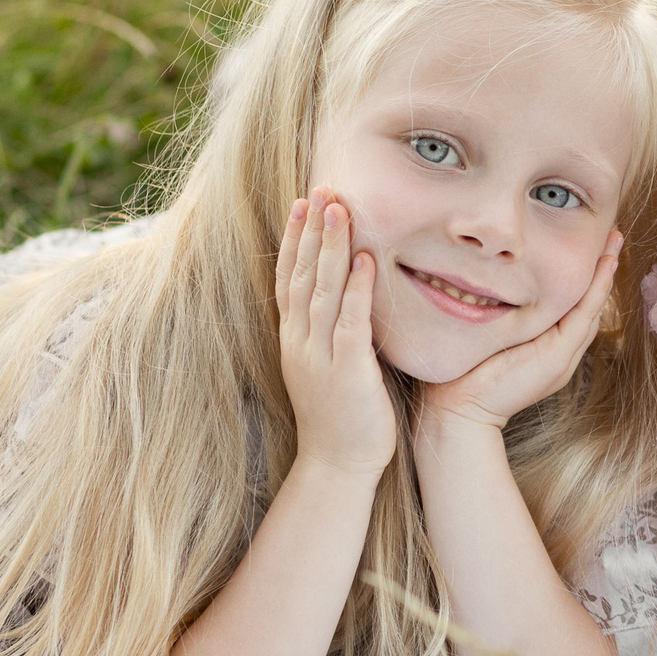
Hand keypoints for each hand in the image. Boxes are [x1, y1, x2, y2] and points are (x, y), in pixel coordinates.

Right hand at [275, 190, 397, 477]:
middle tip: (320, 188)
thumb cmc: (341, 416)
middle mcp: (301, 341)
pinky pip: (351, 322)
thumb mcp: (329, 364)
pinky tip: (367, 260)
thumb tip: (347, 294)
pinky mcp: (347, 371)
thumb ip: (332, 330)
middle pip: (302, 275)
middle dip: (311, 229)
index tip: (301, 202)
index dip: (294, 239)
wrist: (337, 466)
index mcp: (295, 339)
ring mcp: (320, 355)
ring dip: (331, 247)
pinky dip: (358, 289)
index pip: (289, 278)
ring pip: (322, 290)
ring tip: (339, 207)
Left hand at [418, 233, 622, 433]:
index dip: (586, 279)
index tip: (591, 249)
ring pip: (592, 307)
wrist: (458, 411)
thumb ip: (502, 318)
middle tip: (612, 238)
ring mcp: (563, 355)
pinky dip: (597, 287)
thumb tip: (489, 285)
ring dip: (605, 273)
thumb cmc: (463, 375)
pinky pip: (585, 313)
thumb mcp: (490, 337)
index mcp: (548, 351)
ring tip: (614, 243)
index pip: (574, 309)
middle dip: (602, 270)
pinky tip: (604, 263)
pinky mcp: (558, 355)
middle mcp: (562, 354)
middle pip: (590, 305)